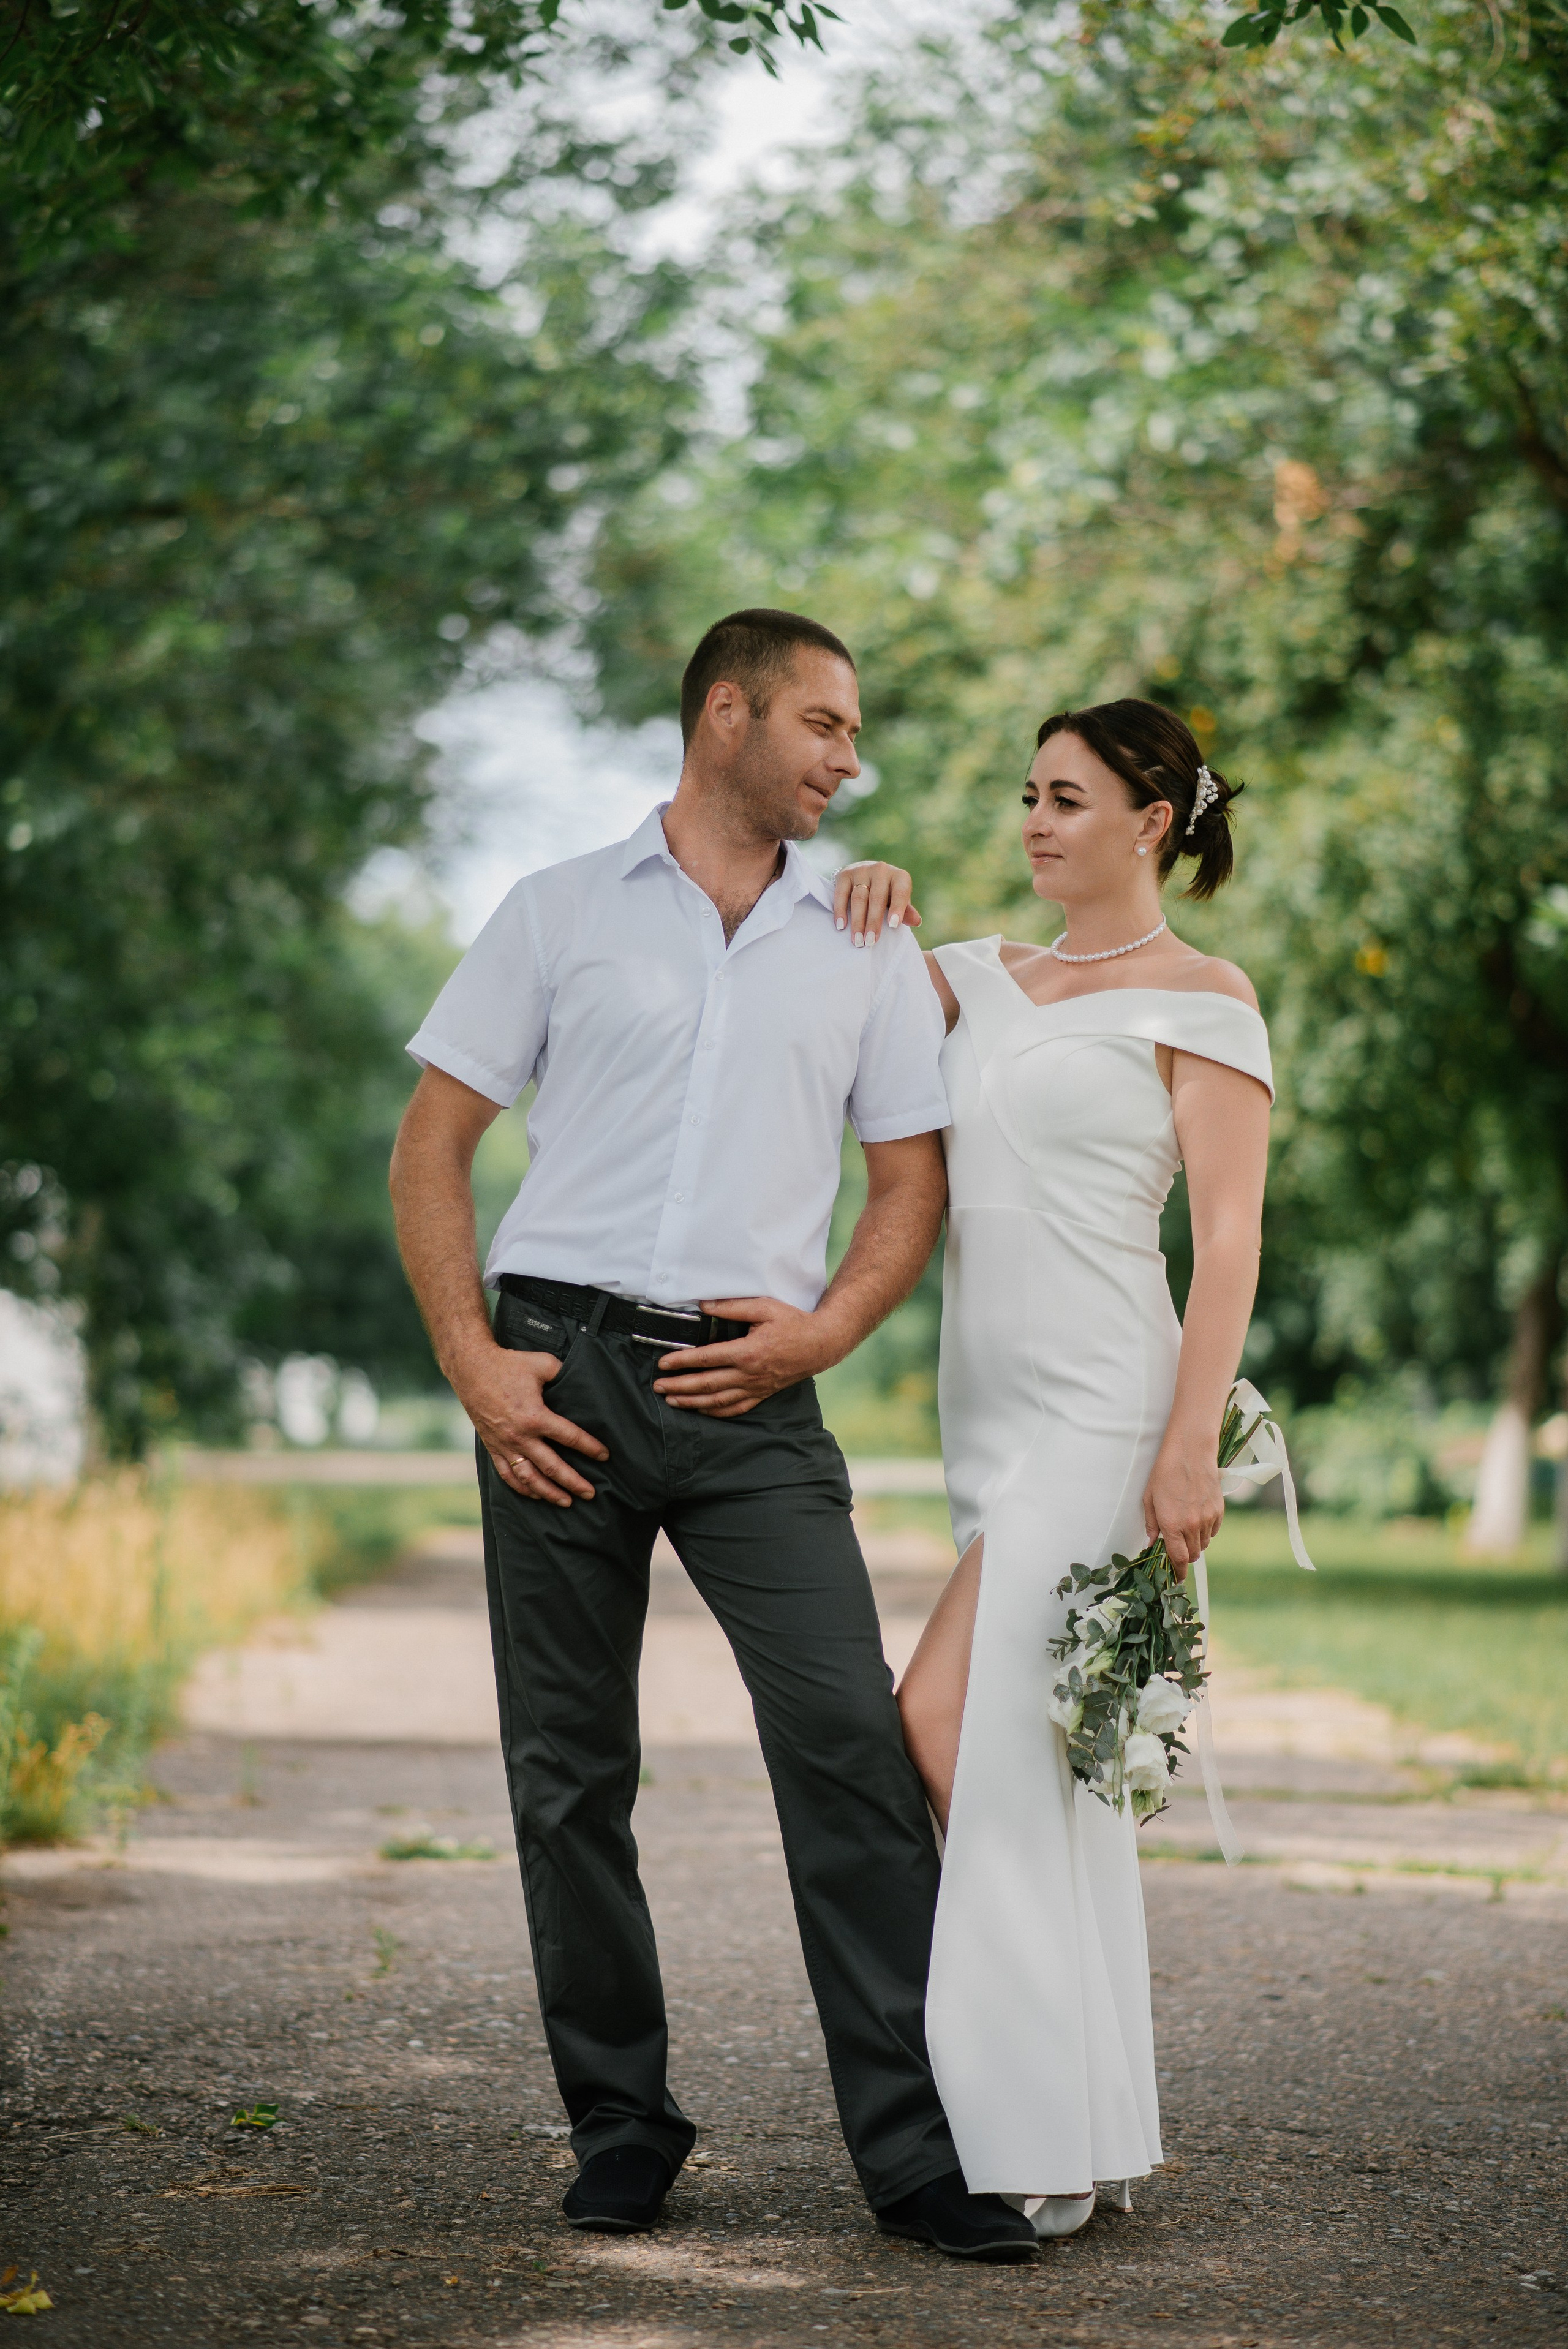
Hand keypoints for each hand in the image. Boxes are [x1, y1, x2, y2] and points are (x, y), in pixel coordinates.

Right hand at [454, 1341, 608, 1506]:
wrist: (471, 1369)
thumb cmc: (509, 1364)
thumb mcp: (543, 1364)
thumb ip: (564, 1374)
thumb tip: (582, 1381)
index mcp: (535, 1417)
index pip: (570, 1437)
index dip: (590, 1448)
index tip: (605, 1456)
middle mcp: (520, 1436)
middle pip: (552, 1467)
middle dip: (573, 1482)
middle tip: (590, 1493)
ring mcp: (505, 1445)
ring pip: (529, 1478)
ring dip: (549, 1492)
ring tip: (566, 1502)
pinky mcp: (492, 1447)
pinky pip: (508, 1475)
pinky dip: (522, 1488)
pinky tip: (536, 1495)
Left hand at [653, 1295, 842, 1417]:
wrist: (821, 1344)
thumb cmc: (793, 1323)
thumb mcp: (765, 1307)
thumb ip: (732, 1307)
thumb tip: (704, 1305)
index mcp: (747, 1352)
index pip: (706, 1359)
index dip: (682, 1362)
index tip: (663, 1363)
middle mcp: (749, 1374)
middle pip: (707, 1384)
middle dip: (679, 1386)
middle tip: (658, 1386)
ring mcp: (756, 1387)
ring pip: (718, 1400)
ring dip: (692, 1402)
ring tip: (671, 1400)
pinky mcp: (763, 1394)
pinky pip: (736, 1408)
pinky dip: (716, 1412)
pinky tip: (701, 1410)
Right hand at [832, 861, 920, 945]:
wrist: (866, 874)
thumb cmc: (887, 893)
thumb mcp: (899, 901)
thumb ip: (906, 911)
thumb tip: (916, 921)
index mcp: (899, 877)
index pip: (900, 892)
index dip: (897, 908)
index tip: (893, 925)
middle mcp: (881, 870)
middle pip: (877, 898)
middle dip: (873, 922)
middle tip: (870, 941)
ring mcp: (861, 870)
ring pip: (859, 898)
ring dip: (857, 921)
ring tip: (857, 940)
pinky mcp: (845, 874)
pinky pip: (841, 894)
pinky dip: (840, 911)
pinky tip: (841, 926)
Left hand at [1142, 1434, 1223, 1576]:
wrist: (1190, 1452)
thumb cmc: (1164, 1473)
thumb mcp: (1149, 1499)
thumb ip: (1151, 1525)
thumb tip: (1151, 1544)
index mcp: (1171, 1524)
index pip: (1178, 1559)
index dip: (1178, 1573)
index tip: (1176, 1579)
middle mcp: (1191, 1525)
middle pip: (1192, 1555)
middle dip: (1184, 1555)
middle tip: (1177, 1544)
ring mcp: (1207, 1518)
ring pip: (1203, 1544)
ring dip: (1194, 1542)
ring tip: (1186, 1525)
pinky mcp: (1218, 1511)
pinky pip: (1213, 1532)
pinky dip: (1206, 1531)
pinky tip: (1197, 1516)